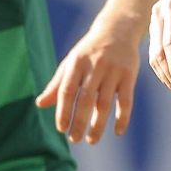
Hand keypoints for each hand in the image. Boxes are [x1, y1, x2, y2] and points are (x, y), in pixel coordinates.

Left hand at [36, 27, 140, 143]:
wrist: (118, 30)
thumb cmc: (89, 51)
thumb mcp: (71, 62)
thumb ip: (57, 84)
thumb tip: (40, 104)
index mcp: (77, 63)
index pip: (67, 91)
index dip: (63, 111)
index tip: (61, 129)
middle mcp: (96, 66)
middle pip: (86, 99)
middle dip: (79, 121)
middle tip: (75, 140)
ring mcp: (114, 71)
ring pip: (105, 103)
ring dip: (98, 124)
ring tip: (92, 139)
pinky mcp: (130, 75)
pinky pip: (126, 100)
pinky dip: (123, 117)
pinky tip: (118, 131)